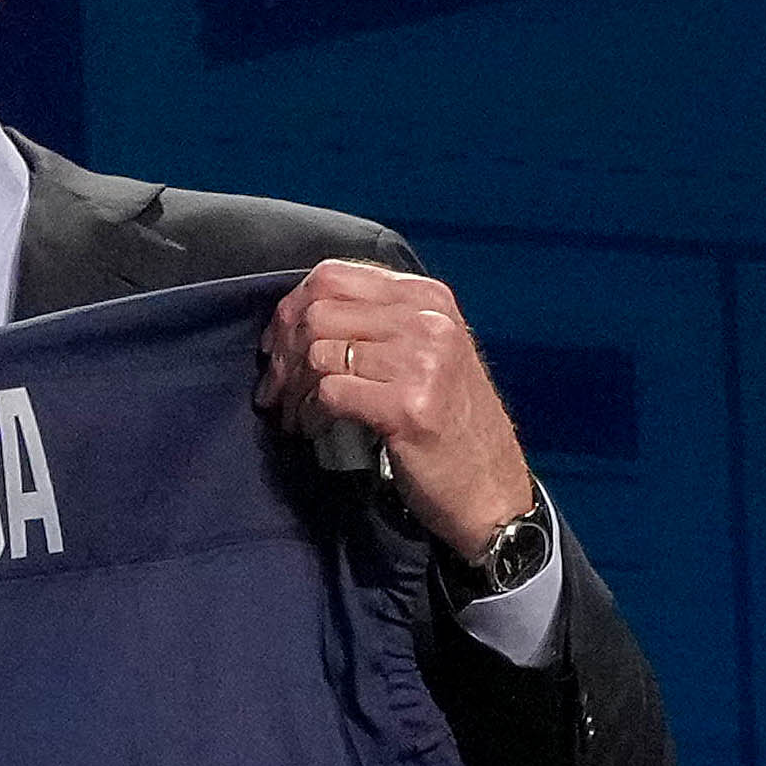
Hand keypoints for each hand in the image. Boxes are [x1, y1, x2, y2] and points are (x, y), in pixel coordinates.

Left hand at [261, 259, 536, 560]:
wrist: (492, 490)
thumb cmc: (452, 426)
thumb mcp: (429, 354)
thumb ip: (378, 324)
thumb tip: (297, 317)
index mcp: (428, 298)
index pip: (334, 276)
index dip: (291, 309)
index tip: (276, 346)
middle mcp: (428, 321)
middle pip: (318, 311)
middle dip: (283, 352)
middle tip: (274, 389)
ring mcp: (422, 361)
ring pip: (318, 351)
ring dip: (293, 388)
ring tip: (293, 414)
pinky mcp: (409, 406)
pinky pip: (330, 392)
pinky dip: (310, 413)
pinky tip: (313, 429)